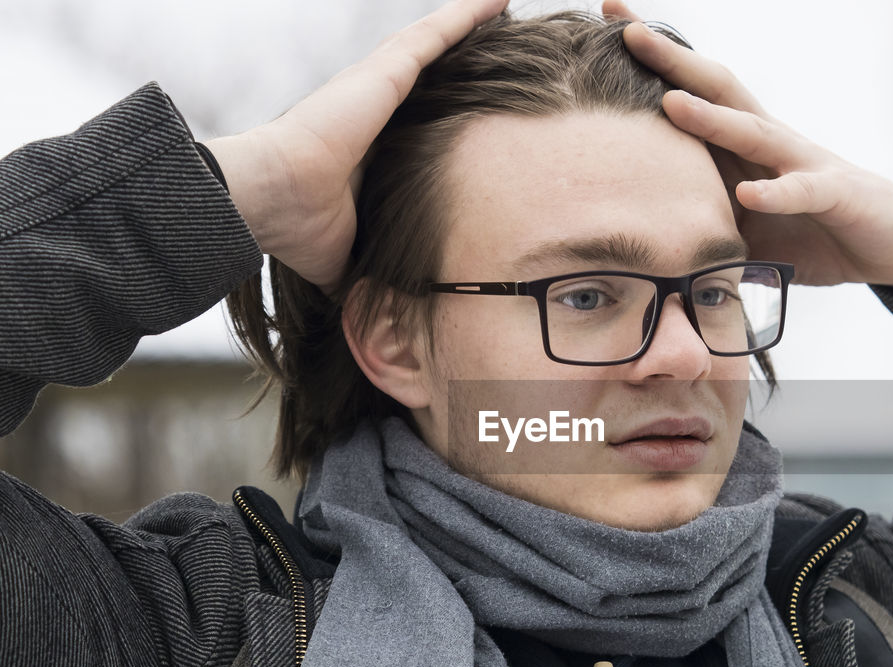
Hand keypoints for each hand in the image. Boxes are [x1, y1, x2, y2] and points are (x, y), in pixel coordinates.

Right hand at [205, 0, 507, 289]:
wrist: (274, 201)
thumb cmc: (302, 230)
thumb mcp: (353, 251)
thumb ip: (372, 266)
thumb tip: (381, 304)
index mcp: (373, 143)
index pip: (422, 116)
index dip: (450, 105)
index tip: (482, 105)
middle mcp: (378, 107)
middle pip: (434, 72)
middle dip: (467, 56)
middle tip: (511, 44)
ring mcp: (381, 84)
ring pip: (439, 44)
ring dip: (472, 26)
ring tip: (507, 7)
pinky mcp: (385, 72)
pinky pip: (436, 34)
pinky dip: (468, 16)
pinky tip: (498, 0)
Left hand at [603, 0, 892, 293]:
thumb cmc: (812, 229)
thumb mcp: (742, 226)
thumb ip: (698, 218)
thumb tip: (636, 232)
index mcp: (743, 145)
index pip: (692, 91)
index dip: (653, 60)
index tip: (606, 20)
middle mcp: (771, 141)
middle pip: (718, 89)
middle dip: (671, 60)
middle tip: (624, 29)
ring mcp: (805, 162)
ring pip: (754, 132)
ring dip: (712, 118)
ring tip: (670, 104)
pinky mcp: (836, 194)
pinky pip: (802, 191)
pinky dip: (775, 192)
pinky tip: (747, 193)